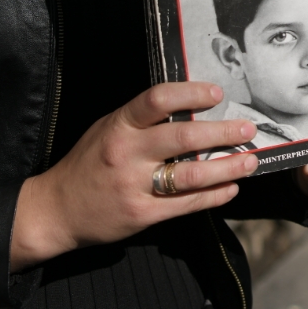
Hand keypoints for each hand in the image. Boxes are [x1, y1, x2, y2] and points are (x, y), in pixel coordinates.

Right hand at [10, 81, 261, 270]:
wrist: (57, 210)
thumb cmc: (89, 163)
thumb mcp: (108, 129)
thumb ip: (142, 119)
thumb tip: (191, 106)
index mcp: (119, 125)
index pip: (157, 100)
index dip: (190, 94)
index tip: (217, 93)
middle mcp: (127, 153)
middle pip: (183, 138)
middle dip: (222, 133)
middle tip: (247, 129)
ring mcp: (135, 186)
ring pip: (191, 175)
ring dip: (227, 167)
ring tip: (250, 161)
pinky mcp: (142, 214)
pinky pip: (186, 204)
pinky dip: (214, 195)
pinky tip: (230, 188)